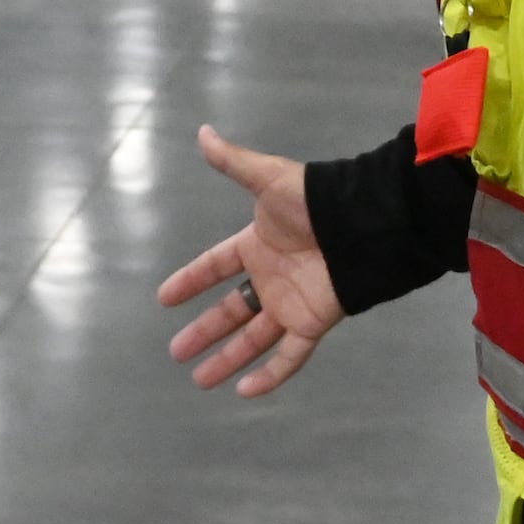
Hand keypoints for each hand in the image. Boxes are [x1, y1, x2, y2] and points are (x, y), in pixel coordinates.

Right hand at [155, 125, 347, 396]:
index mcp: (257, 245)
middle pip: (230, 311)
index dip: (191, 280)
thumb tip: (203, 132)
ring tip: (199, 381)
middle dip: (204, 331)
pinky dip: (269, 375)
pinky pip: (288, 356)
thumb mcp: (268, 178)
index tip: (165, 298)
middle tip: (175, 352)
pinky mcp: (312, 323)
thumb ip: (234, 162)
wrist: (359, 224)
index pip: (216, 266)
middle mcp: (271, 278)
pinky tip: (244, 391)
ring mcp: (290, 303)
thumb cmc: (313, 201)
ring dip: (227, 360)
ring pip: (253, 339)